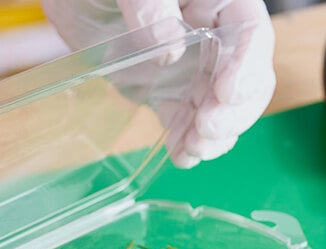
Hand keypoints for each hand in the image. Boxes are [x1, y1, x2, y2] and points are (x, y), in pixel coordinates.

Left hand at [42, 0, 275, 167]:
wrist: (75, 3)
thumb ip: (150, 6)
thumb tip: (172, 48)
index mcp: (214, 1)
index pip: (249, 31)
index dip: (248, 63)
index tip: (228, 91)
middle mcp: (212, 37)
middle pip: (246, 77)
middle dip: (234, 110)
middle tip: (208, 129)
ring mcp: (192, 69)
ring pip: (220, 107)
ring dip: (213, 135)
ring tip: (194, 150)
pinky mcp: (168, 93)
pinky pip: (185, 121)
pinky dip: (185, 141)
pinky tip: (180, 156)